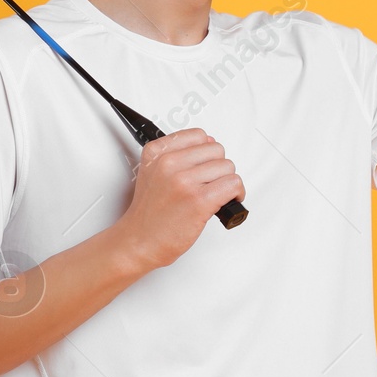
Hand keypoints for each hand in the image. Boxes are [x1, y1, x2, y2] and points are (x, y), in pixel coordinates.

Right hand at [116, 128, 244, 270]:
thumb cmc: (149, 214)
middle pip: (216, 150)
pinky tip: (227, 201)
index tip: (203, 167)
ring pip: (227, 168)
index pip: (198, 135)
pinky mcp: (199, 200)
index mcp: (156, 152)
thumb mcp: (153, 173)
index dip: (206, 153)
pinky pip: (233, 184)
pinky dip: (236, 194)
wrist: (139, 241)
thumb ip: (178, 155)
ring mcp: (184, 181)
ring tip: (216, 195)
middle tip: (209, 184)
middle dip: (218, 168)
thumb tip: (209, 143)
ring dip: (227, 183)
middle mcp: (169, 164)